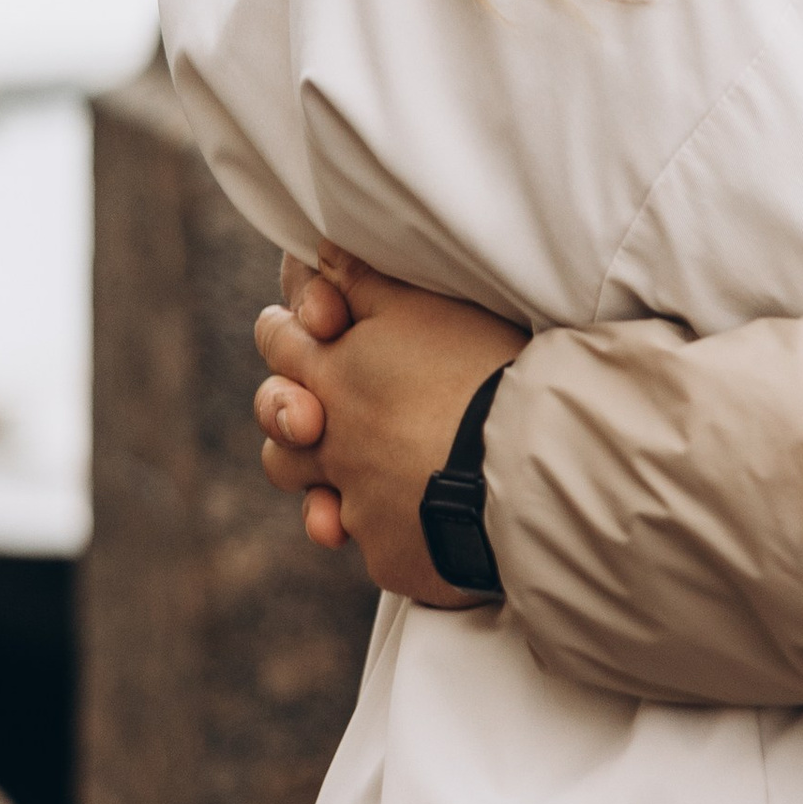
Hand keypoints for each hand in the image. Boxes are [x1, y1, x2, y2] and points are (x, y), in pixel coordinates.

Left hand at [254, 246, 525, 606]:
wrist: (526, 460)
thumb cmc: (481, 367)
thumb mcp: (424, 305)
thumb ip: (364, 279)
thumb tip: (320, 247)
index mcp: (333, 373)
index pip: (277, 340)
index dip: (287, 326)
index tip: (312, 323)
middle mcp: (331, 442)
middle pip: (277, 428)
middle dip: (289, 415)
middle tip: (318, 412)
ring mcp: (355, 506)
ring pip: (310, 497)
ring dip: (323, 486)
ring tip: (356, 479)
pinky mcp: (388, 556)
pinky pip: (373, 544)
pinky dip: (391, 531)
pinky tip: (423, 519)